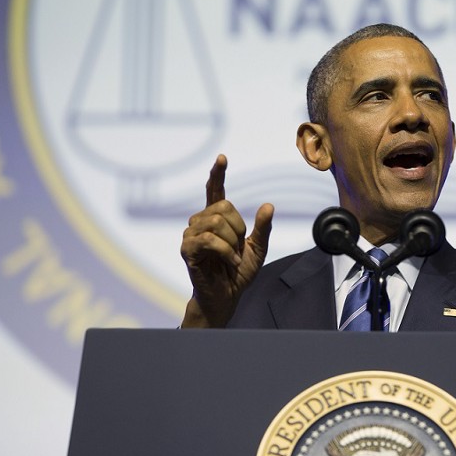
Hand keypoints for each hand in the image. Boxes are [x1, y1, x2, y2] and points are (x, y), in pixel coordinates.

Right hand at [180, 154, 273, 326]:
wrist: (228, 297)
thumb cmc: (238, 273)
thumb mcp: (258, 248)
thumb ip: (263, 228)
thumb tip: (269, 205)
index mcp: (216, 220)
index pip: (215, 191)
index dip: (218, 174)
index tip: (222, 158)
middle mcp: (200, 223)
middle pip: (223, 207)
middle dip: (238, 228)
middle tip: (238, 248)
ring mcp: (190, 236)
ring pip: (216, 222)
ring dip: (231, 242)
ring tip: (232, 258)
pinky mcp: (187, 250)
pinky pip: (209, 239)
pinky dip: (226, 252)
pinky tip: (230, 263)